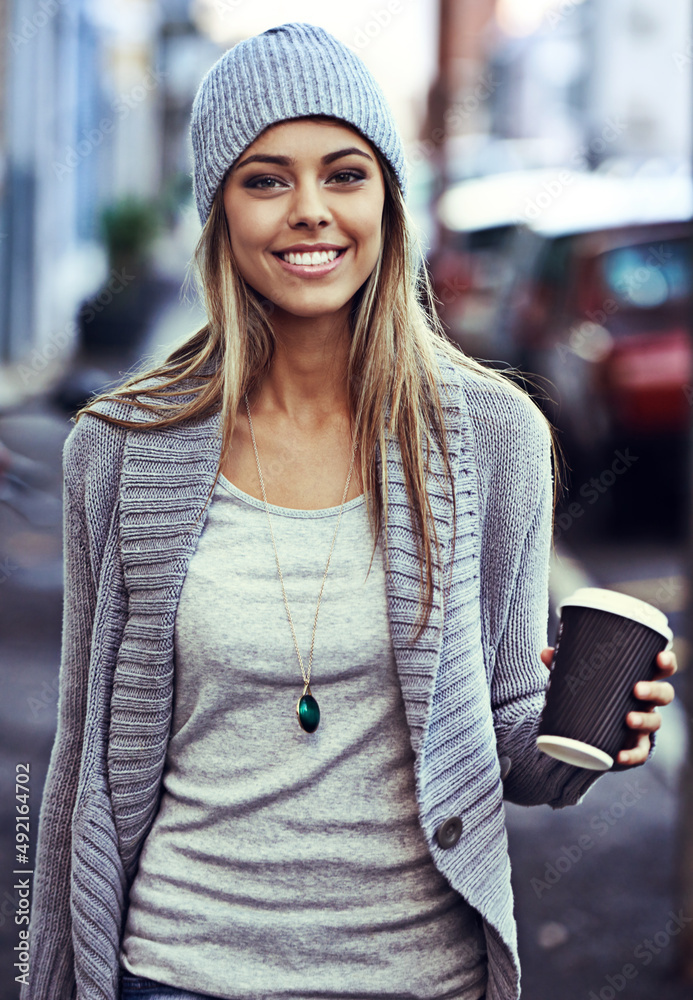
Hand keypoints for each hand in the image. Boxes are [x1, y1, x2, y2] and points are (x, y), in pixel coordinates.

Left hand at [540, 646, 676, 766]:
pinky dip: (631, 755)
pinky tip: (619, 755)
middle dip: (654, 690)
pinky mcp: (633, 746)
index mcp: (638, 678)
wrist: (588, 730)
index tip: (660, 657)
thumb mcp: (579, 679)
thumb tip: (545, 652)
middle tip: (637, 689)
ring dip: (644, 720)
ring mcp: (642, 725)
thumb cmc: (591, 695)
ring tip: (628, 719)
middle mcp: (645, 701)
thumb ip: (564, 665)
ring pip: (655, 722)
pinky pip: (639, 753)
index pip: (661, 668)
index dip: (666, 662)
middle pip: (664, 694)